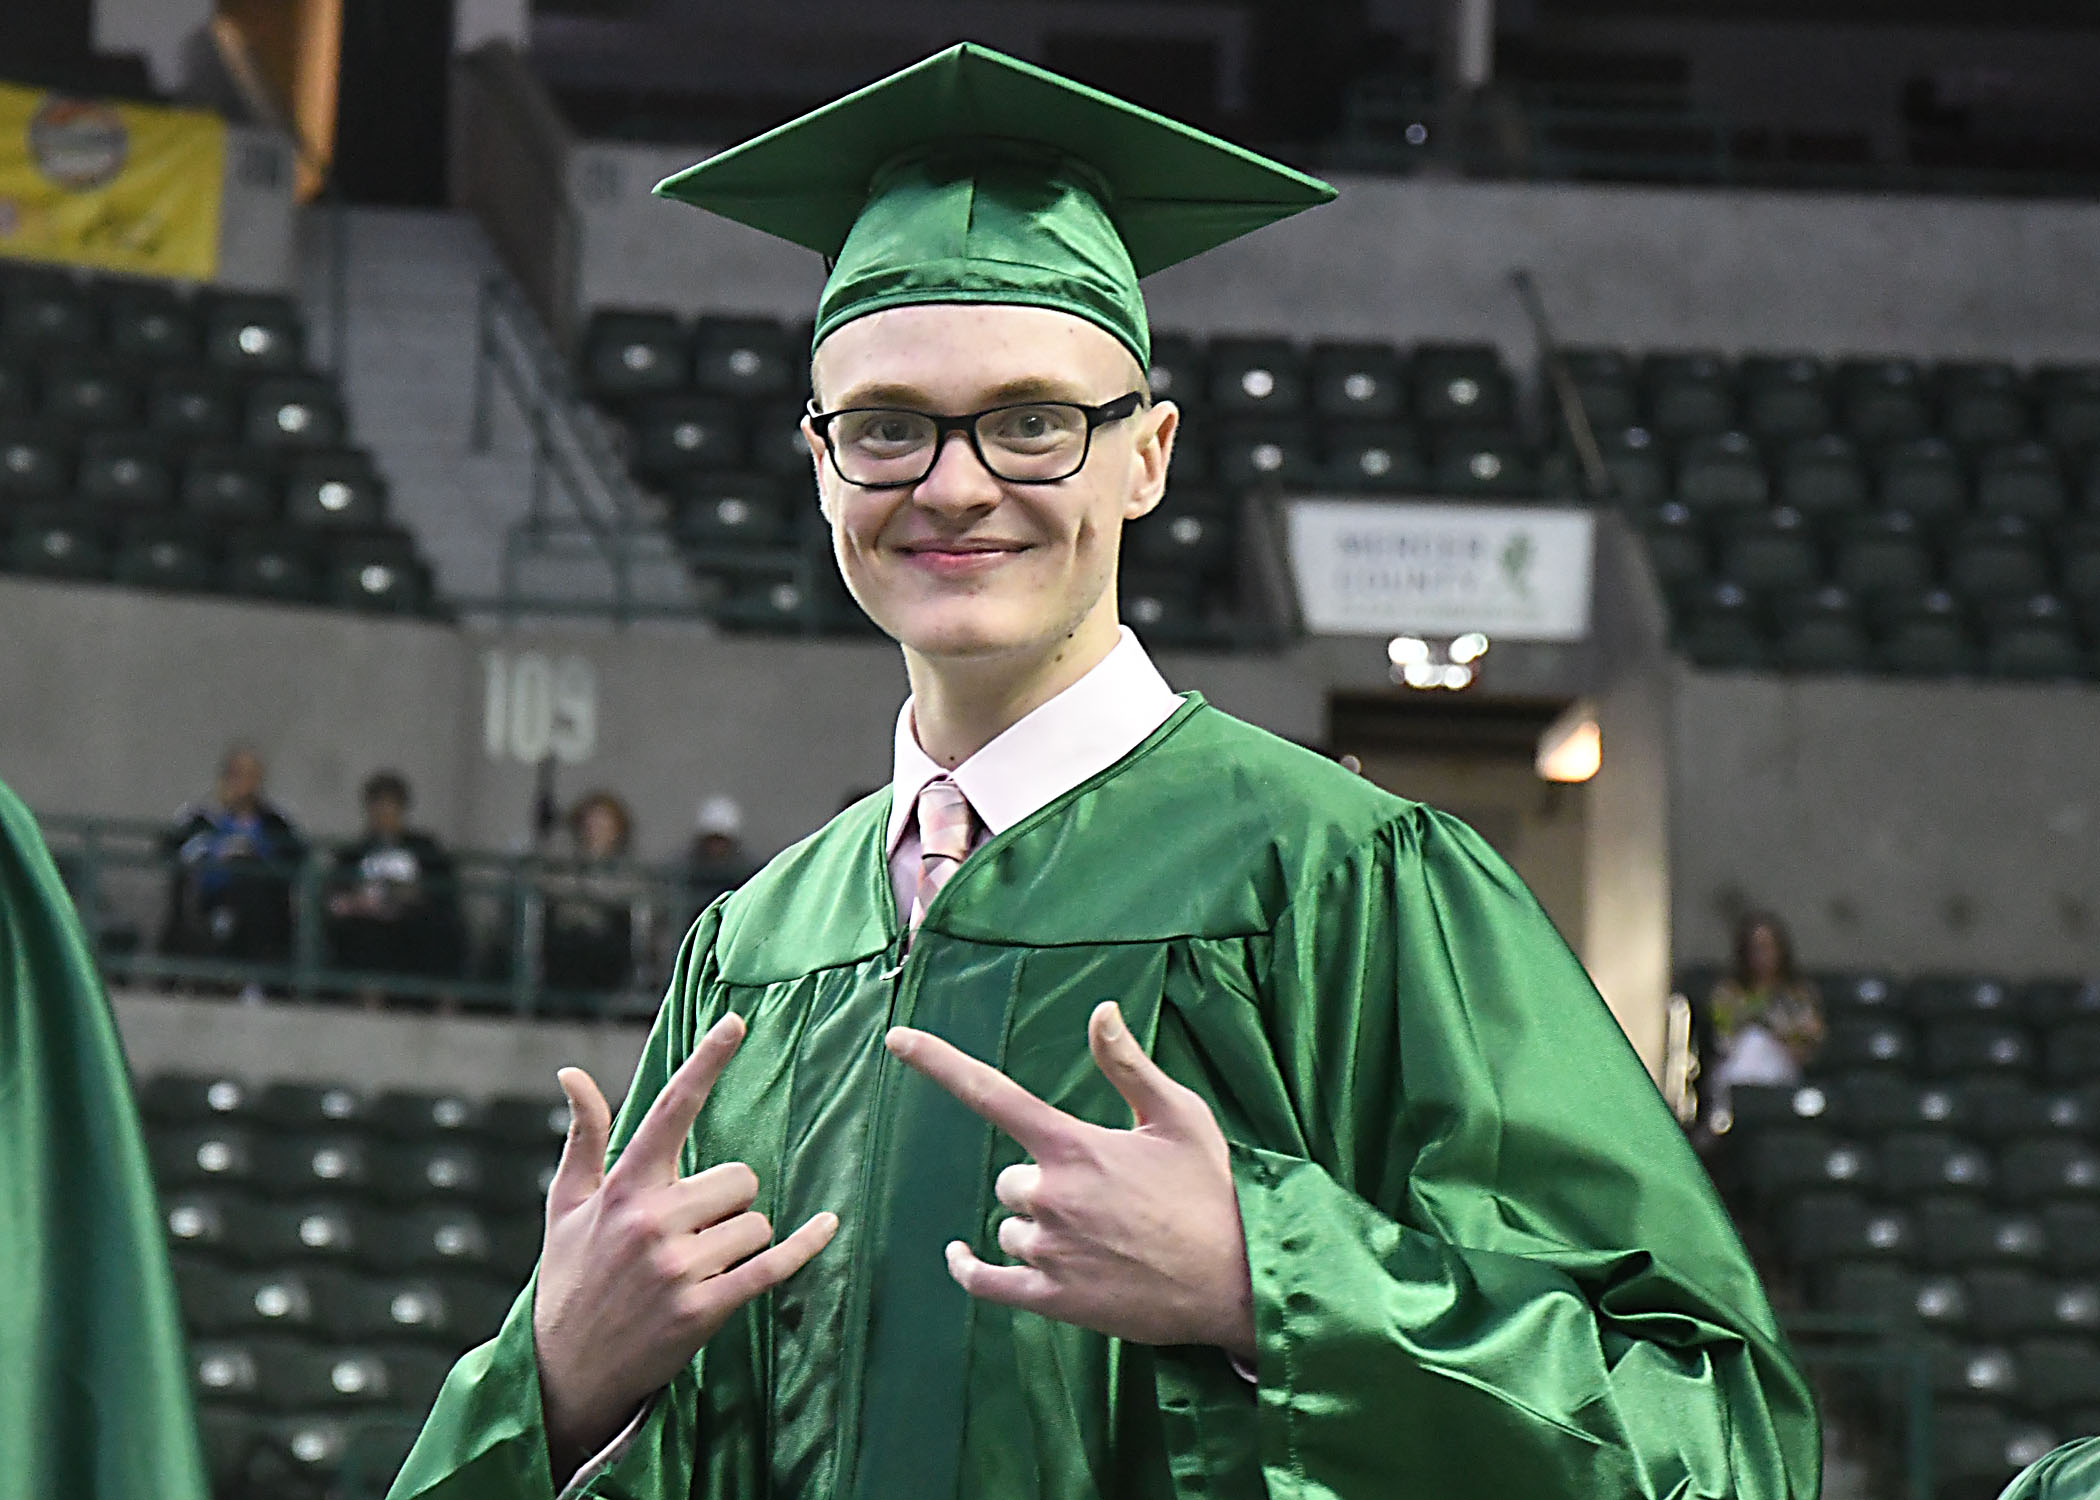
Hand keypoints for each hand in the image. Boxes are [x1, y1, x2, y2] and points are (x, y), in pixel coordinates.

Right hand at [532, 1014, 838, 1468]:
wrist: (565, 1373)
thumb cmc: (570, 1278)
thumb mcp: (566, 1206)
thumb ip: (584, 1138)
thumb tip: (573, 1073)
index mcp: (622, 1187)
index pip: (669, 1110)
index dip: (706, 1063)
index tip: (736, 1022)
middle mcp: (652, 1221)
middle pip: (741, 1177)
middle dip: (730, 1201)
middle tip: (693, 1232)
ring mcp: (680, 1267)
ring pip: (758, 1222)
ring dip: (742, 1240)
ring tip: (699, 1266)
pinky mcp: (705, 1308)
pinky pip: (773, 1265)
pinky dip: (805, 1246)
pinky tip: (827, 1226)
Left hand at [885, 1001, 1254, 1360]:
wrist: (1237, 1280)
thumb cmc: (1211, 1191)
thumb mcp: (1179, 1117)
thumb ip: (1129, 1064)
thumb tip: (1100, 1009)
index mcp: (1074, 1145)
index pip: (992, 1092)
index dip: (939, 1062)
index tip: (896, 1039)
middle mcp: (1051, 1195)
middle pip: (1010, 1178)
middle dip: (1042, 1183)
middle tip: (1100, 1198)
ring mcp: (1048, 1250)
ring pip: (1008, 1226)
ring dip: (1035, 1228)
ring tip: (1098, 1238)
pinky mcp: (1052, 1299)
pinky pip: (986, 1282)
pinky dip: (969, 1269)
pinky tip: (960, 1256)